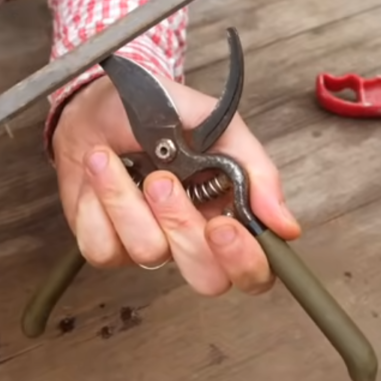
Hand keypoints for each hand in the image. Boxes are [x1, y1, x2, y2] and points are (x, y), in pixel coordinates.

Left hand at [51, 74, 300, 296]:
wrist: (99, 102)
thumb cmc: (162, 112)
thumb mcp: (217, 126)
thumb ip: (255, 172)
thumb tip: (284, 224)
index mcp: (229, 215)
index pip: (254, 272)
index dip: (243, 260)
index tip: (220, 225)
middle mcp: (192, 238)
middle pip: (205, 278)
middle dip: (180, 226)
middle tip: (161, 180)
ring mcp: (148, 245)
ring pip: (148, 254)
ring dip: (126, 198)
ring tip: (112, 158)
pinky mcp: (106, 245)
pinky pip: (103, 247)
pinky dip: (96, 202)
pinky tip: (98, 172)